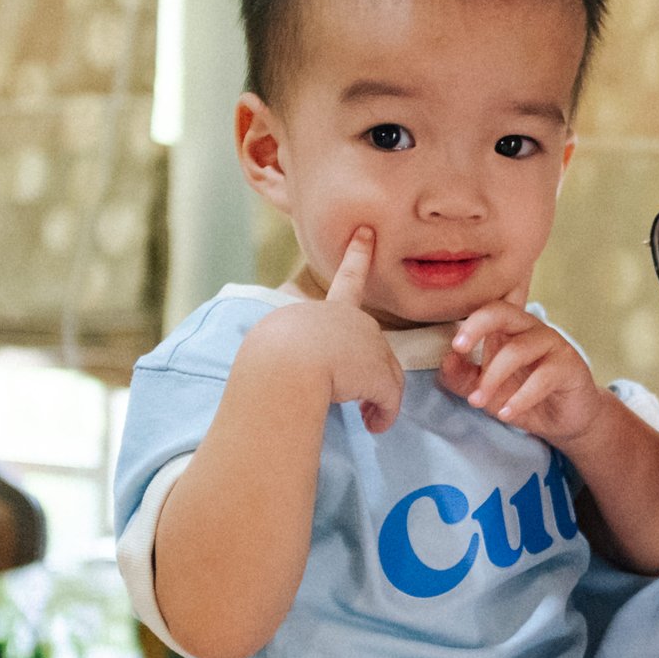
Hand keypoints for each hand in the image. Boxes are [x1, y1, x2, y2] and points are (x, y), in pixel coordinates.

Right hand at [246, 228, 405, 432]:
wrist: (284, 363)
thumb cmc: (270, 357)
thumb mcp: (278, 345)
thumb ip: (294, 344)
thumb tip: (311, 373)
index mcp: (326, 310)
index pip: (346, 280)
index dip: (357, 256)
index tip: (366, 233)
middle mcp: (353, 320)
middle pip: (368, 351)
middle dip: (362, 373)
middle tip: (338, 388)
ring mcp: (372, 345)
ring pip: (380, 378)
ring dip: (369, 398)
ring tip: (354, 412)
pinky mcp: (381, 374)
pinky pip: (388, 401)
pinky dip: (381, 416)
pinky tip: (370, 425)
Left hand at [441, 302, 609, 445]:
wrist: (566, 419)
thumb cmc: (524, 395)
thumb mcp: (487, 391)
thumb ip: (464, 377)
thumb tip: (446, 360)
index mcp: (509, 329)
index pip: (488, 310)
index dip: (469, 321)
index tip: (454, 345)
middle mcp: (531, 330)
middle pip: (504, 313)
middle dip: (477, 328)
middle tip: (459, 349)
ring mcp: (553, 345)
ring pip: (518, 350)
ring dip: (493, 377)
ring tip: (479, 402)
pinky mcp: (570, 366)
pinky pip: (543, 377)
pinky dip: (521, 398)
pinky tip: (507, 414)